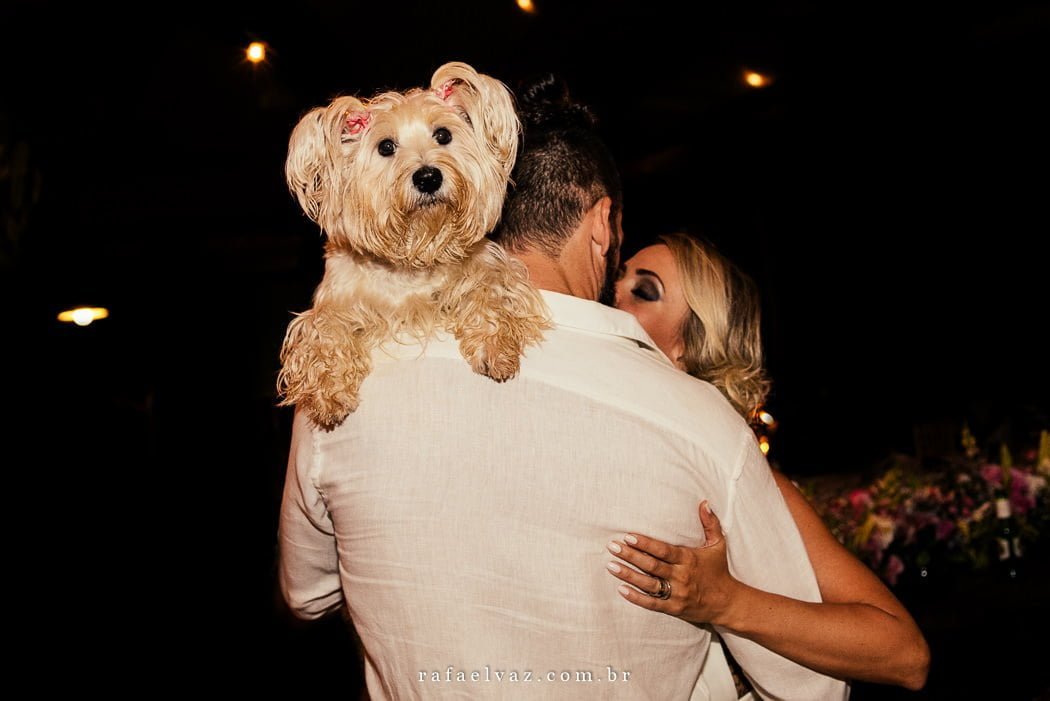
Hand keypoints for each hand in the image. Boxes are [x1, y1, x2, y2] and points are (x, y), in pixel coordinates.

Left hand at [606, 500, 738, 624]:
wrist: (728, 603)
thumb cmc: (719, 571)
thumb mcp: (718, 545)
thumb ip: (710, 523)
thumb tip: (704, 502)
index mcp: (688, 559)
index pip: (663, 550)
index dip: (645, 543)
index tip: (628, 536)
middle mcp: (681, 576)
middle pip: (652, 565)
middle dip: (630, 556)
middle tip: (612, 547)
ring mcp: (677, 593)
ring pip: (649, 584)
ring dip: (628, 575)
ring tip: (611, 566)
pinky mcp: (674, 608)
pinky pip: (652, 604)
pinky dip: (636, 598)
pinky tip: (621, 589)